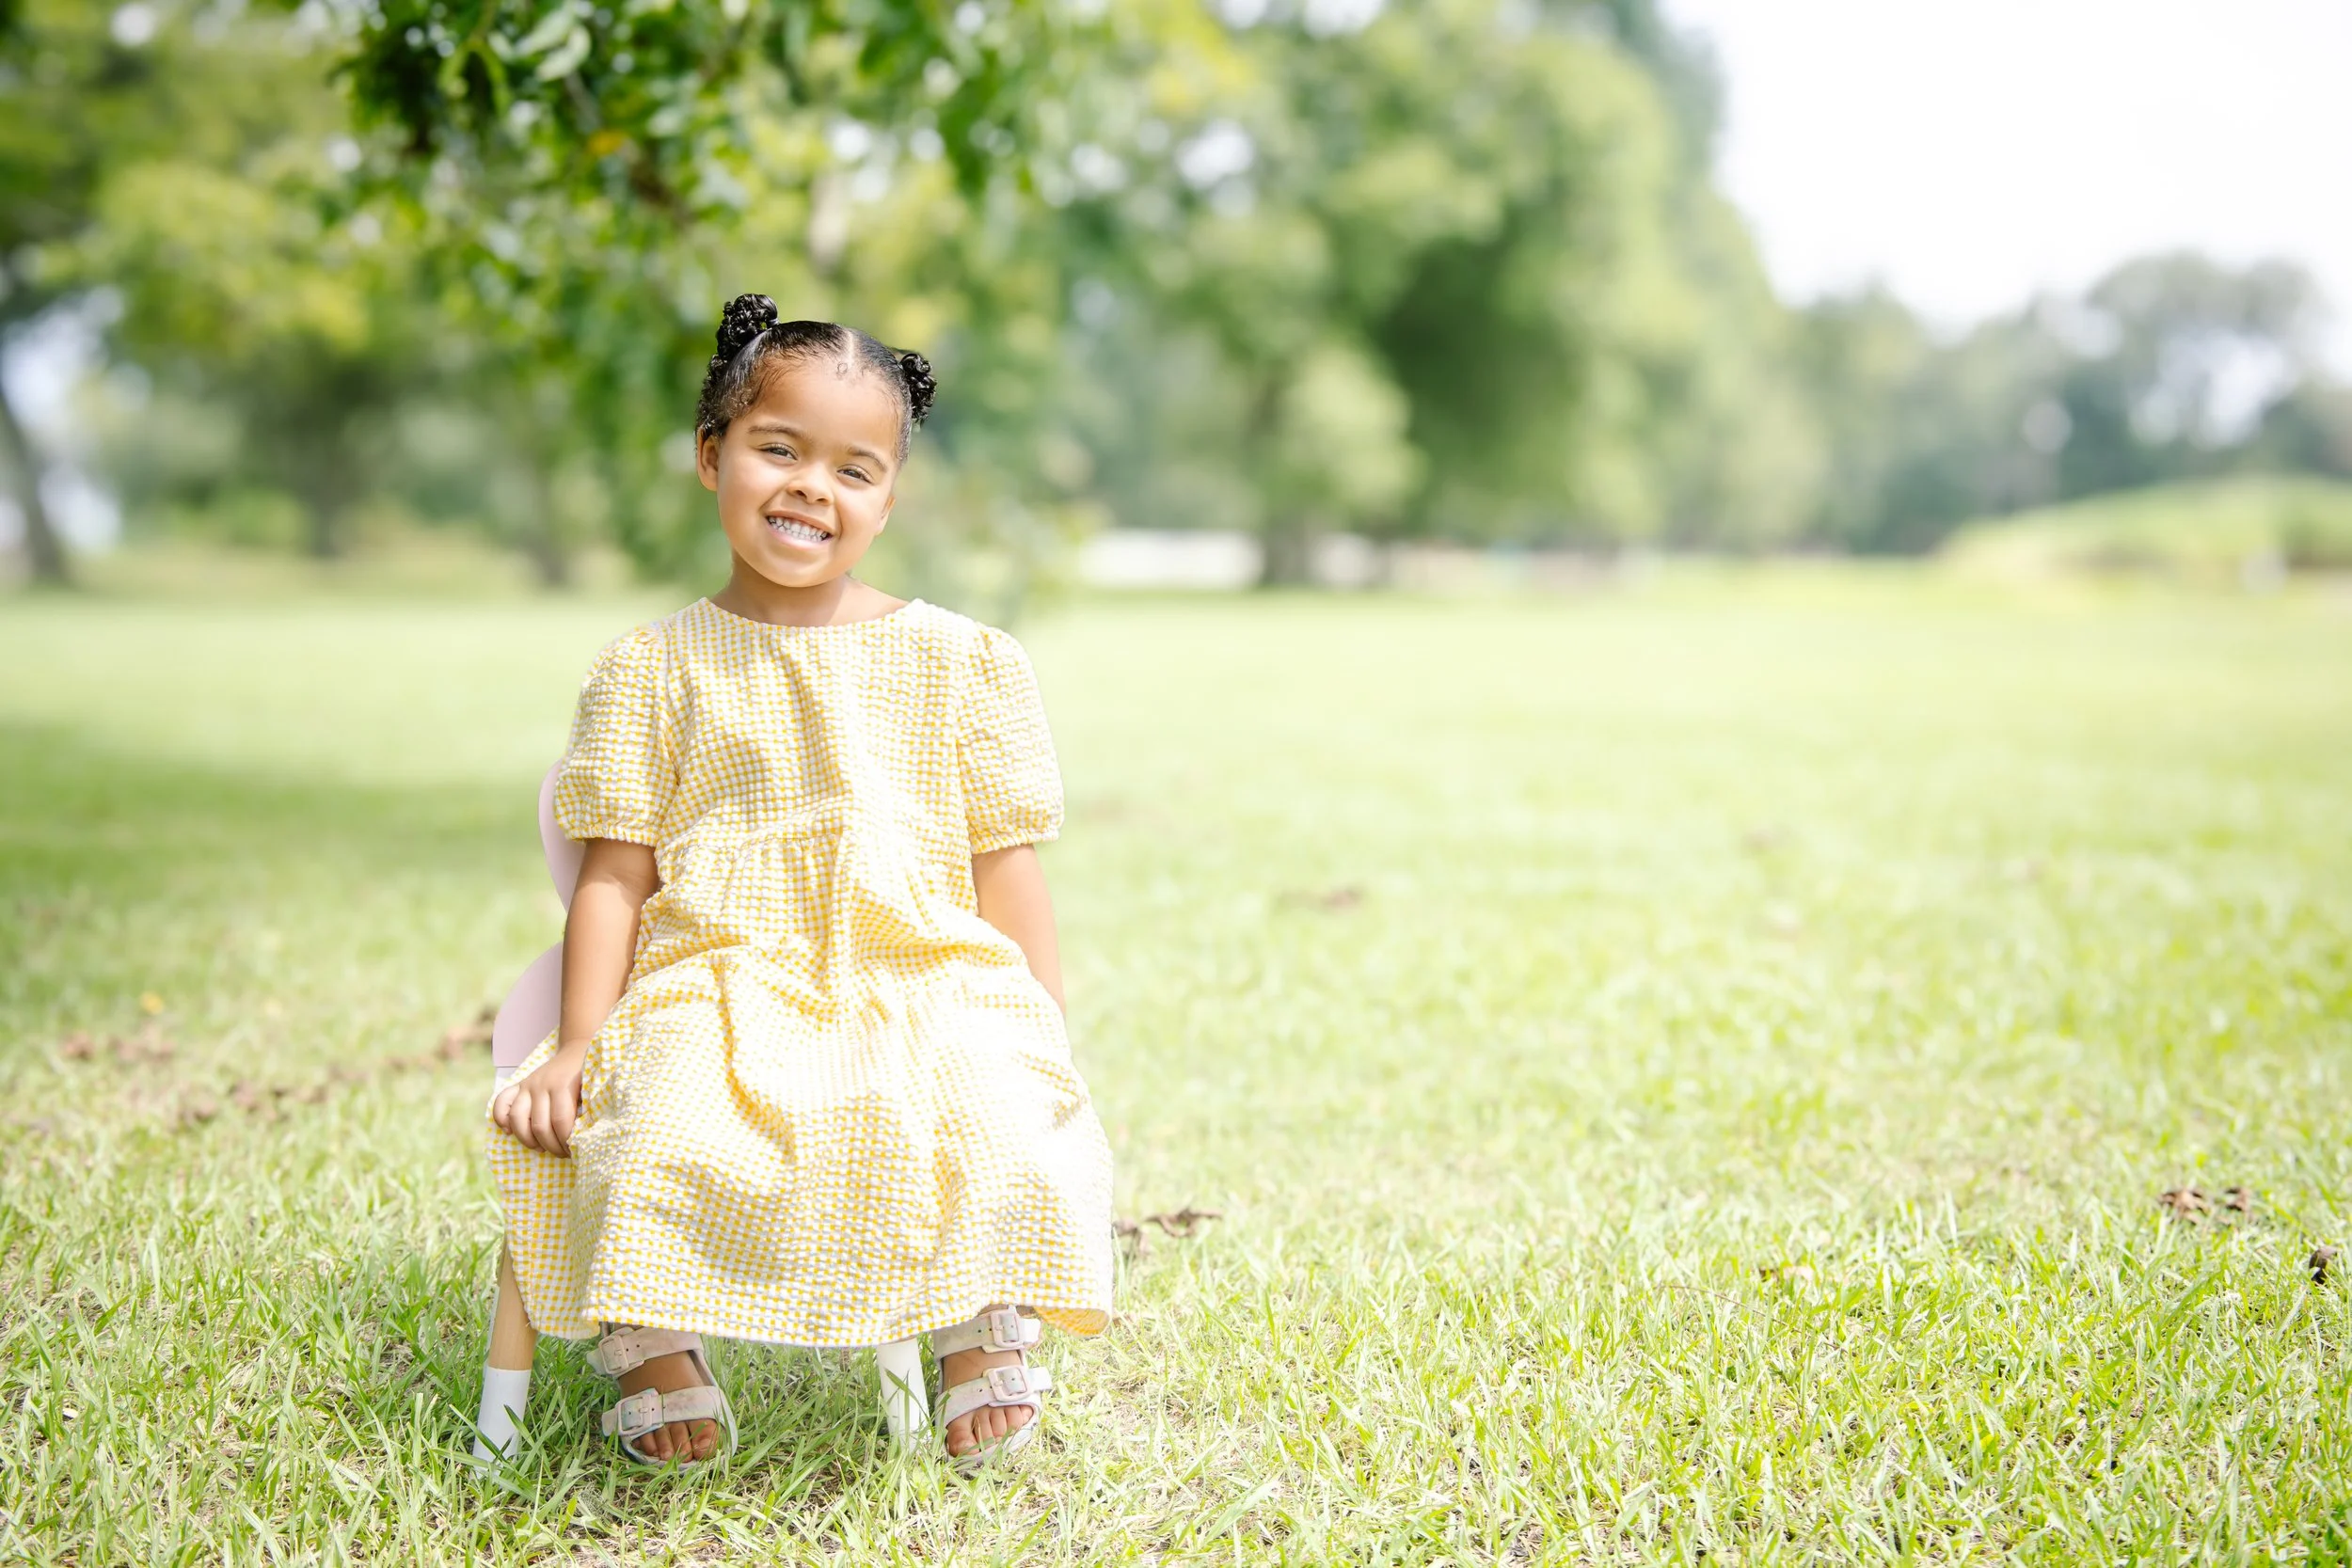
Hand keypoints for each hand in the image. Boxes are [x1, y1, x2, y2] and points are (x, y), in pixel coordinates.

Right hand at [491, 1039, 589, 1155]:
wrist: (577, 1050)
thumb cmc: (589, 1074)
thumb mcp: (595, 1089)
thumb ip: (590, 1108)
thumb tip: (585, 1137)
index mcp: (563, 1085)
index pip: (560, 1121)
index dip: (566, 1141)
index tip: (575, 1151)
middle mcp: (541, 1085)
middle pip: (540, 1125)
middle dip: (552, 1146)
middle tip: (563, 1154)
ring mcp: (527, 1085)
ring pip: (517, 1118)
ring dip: (528, 1140)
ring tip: (542, 1148)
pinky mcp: (518, 1085)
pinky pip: (501, 1102)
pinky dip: (501, 1119)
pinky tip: (510, 1132)